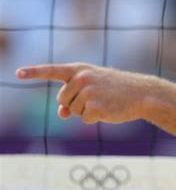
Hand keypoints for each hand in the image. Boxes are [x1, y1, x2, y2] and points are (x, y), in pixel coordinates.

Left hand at [16, 63, 146, 123]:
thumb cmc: (118, 89)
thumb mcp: (94, 87)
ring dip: (86, 111)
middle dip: (75, 103)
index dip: (34, 72)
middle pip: (62, 99)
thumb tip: (61, 114)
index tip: (17, 73)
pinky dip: (95, 118)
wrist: (142, 93)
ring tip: (106, 101)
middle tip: (98, 97)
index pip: (53, 70)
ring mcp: (88, 93)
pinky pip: (85, 119)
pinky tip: (109, 110)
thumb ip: (74, 96)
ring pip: (73, 111)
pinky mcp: (95, 107)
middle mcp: (82, 78)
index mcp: (80, 69)